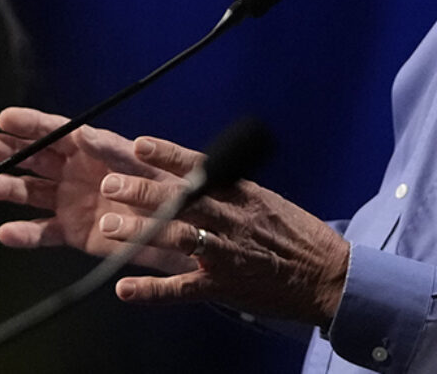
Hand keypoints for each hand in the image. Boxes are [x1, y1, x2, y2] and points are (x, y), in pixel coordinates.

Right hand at [0, 107, 194, 273]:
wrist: (179, 229)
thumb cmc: (165, 188)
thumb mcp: (142, 163)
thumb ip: (112, 151)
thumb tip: (83, 135)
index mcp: (92, 149)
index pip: (55, 131)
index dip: (30, 124)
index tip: (5, 118)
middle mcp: (75, 172)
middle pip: (34, 158)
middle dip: (7, 150)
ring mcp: (70, 201)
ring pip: (30, 193)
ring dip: (6, 189)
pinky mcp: (72, 231)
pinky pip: (43, 232)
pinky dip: (24, 234)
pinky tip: (5, 232)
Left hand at [98, 136, 349, 328]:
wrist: (327, 275)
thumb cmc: (299, 237)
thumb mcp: (268, 201)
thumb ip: (233, 191)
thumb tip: (199, 174)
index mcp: (244, 195)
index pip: (201, 169)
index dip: (168, 157)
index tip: (139, 145)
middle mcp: (233, 220)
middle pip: (181, 202)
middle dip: (143, 192)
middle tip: (110, 185)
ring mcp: (226, 254)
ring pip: (176, 238)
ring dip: (139, 232)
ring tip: (108, 227)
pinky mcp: (223, 286)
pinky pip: (181, 289)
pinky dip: (151, 291)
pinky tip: (124, 290)